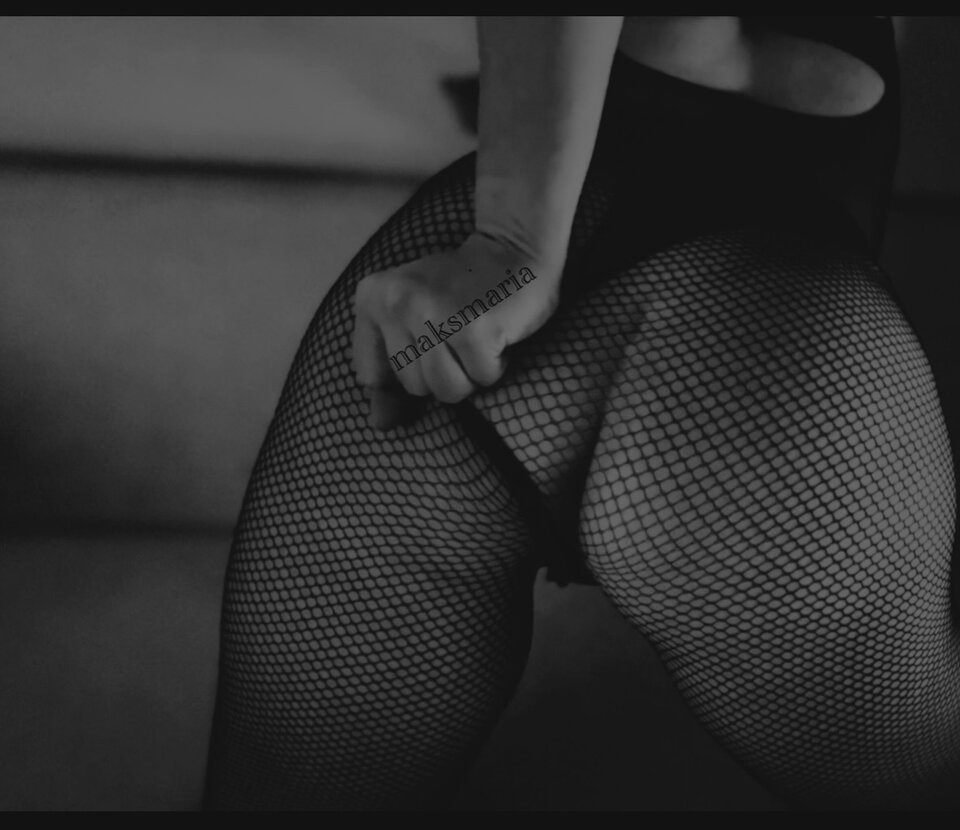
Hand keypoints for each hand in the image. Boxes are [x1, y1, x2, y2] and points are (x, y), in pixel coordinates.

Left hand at [352, 232, 564, 430]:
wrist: (513, 249)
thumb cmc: (460, 292)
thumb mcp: (411, 320)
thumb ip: (389, 371)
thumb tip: (380, 425)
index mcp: (371, 298)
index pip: (373, 377)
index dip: (408, 374)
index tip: (428, 344)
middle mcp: (396, 302)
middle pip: (414, 387)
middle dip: (444, 372)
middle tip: (459, 334)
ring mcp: (434, 314)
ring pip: (447, 390)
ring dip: (471, 374)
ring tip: (475, 340)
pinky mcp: (472, 328)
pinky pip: (481, 378)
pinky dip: (495, 365)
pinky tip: (496, 335)